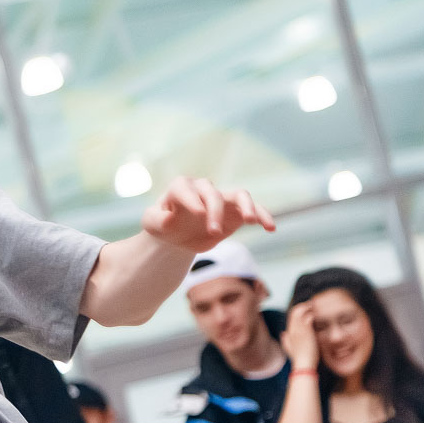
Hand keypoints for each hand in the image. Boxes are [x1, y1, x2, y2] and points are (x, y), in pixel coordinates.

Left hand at [141, 176, 275, 252]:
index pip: (186, 188)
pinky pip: (254, 210)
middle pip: (213, 193)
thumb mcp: (152, 223)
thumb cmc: (162, 224)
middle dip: (215, 210)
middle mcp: (204, 189)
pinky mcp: (236, 212)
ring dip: (246, 206)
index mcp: (180, 187)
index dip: (192, 199)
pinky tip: (271, 228)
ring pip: (240, 195)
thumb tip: (169, 220)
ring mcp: (222, 199)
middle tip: (213, 232)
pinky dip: (264, 216)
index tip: (197, 215)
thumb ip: (156, 220)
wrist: (176, 235)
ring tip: (251, 221)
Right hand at [282, 303, 319, 370]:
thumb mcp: (289, 349)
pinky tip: (316, 314)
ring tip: (314, 306)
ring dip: (307, 307)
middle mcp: (292, 330)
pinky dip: (311, 313)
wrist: (304, 365)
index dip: (298, 310)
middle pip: (294, 311)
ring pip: (300, 312)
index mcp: (289, 333)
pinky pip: (307, 317)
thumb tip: (283, 333)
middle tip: (311, 304)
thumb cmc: (300, 358)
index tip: (306, 308)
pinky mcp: (306, 332)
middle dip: (303, 306)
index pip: (291, 316)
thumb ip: (285, 340)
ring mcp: (298, 330)